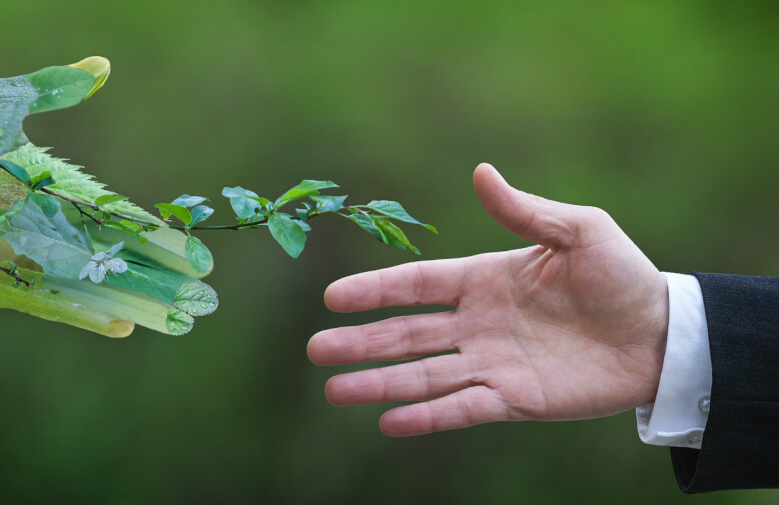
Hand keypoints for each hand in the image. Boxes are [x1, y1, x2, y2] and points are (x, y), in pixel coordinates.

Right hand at [309, 164, 668, 435]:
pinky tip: (389, 422)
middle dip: (360, 342)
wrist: (663, 334)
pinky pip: (463, 408)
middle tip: (316, 350)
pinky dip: (427, 416)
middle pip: (406, 334)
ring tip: (335, 392)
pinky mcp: (515, 399)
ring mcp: (492, 363)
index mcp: (484, 279)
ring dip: (379, 383)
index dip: (375, 290)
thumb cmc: (623, 276)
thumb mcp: (580, 231)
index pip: (417, 285)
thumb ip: (525, 211)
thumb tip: (480, 172)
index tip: (333, 297)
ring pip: (424, 374)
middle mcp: (478, 323)